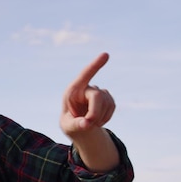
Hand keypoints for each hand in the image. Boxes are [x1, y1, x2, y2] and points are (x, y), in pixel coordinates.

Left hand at [59, 52, 119, 171]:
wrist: (78, 126)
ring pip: (106, 102)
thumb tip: (86, 124)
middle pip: (97, 96)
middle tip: (89, 124)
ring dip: (100, 117)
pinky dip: (106, 117)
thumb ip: (76, 125)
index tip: (106, 54)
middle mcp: (85, 88)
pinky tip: (98, 121)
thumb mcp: (69, 127)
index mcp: (72, 90)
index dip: (95, 65)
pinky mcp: (107, 97)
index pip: (84, 75)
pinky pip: (112, 106)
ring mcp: (98, 91)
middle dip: (95, 112)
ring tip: (90, 124)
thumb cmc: (70, 124)